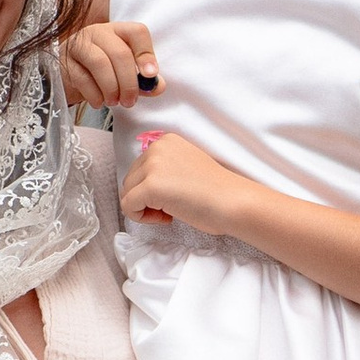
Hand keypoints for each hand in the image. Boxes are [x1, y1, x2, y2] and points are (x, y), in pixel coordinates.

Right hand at [63, 18, 159, 115]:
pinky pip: (82, 78)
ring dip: (111, 88)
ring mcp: (79, 44)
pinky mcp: (65, 61)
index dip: (147, 54)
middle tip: (130, 101)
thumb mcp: (124, 73)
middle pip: (120, 53)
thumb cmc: (102, 73)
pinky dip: (94, 94)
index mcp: (118, 31)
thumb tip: (158, 86)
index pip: (137, 32)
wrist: (69, 77)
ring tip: (114, 102)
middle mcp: (98, 32)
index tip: (151, 75)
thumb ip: (142, 80)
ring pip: (100, 63)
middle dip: (128, 82)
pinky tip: (99, 102)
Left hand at [119, 131, 253, 235]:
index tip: (175, 196)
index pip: (140, 168)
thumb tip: (143, 186)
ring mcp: (152, 166)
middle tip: (172, 208)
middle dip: (146, 199)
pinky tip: (167, 218)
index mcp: (166, 141)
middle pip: (130, 180)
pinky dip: (142, 218)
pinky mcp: (150, 186)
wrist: (233, 201)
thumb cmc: (216, 192)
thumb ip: (164, 168)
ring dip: (145, 208)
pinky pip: (128, 207)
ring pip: (127, 194)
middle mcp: (156, 148)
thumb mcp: (185, 167)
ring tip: (170, 212)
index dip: (153, 188)